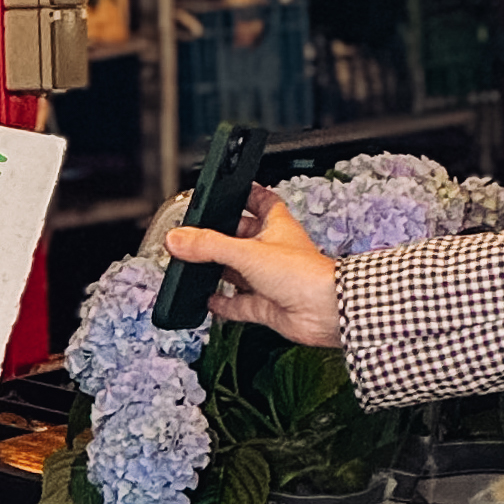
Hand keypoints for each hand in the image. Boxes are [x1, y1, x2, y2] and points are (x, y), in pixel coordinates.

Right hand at [164, 187, 341, 346]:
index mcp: (278, 227)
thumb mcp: (247, 251)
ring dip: (219, 272)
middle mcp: (275, 251)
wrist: (325, 312)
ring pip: (239, 272)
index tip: (227, 191)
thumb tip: (178, 238)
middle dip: (220, 238)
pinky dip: (224, 304)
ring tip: (195, 267)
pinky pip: (240, 304)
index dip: (246, 194)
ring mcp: (272, 280)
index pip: (262, 201)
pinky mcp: (269, 306)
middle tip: (196, 237)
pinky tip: (209, 301)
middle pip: (243, 238)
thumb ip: (209, 245)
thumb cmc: (305, 274)